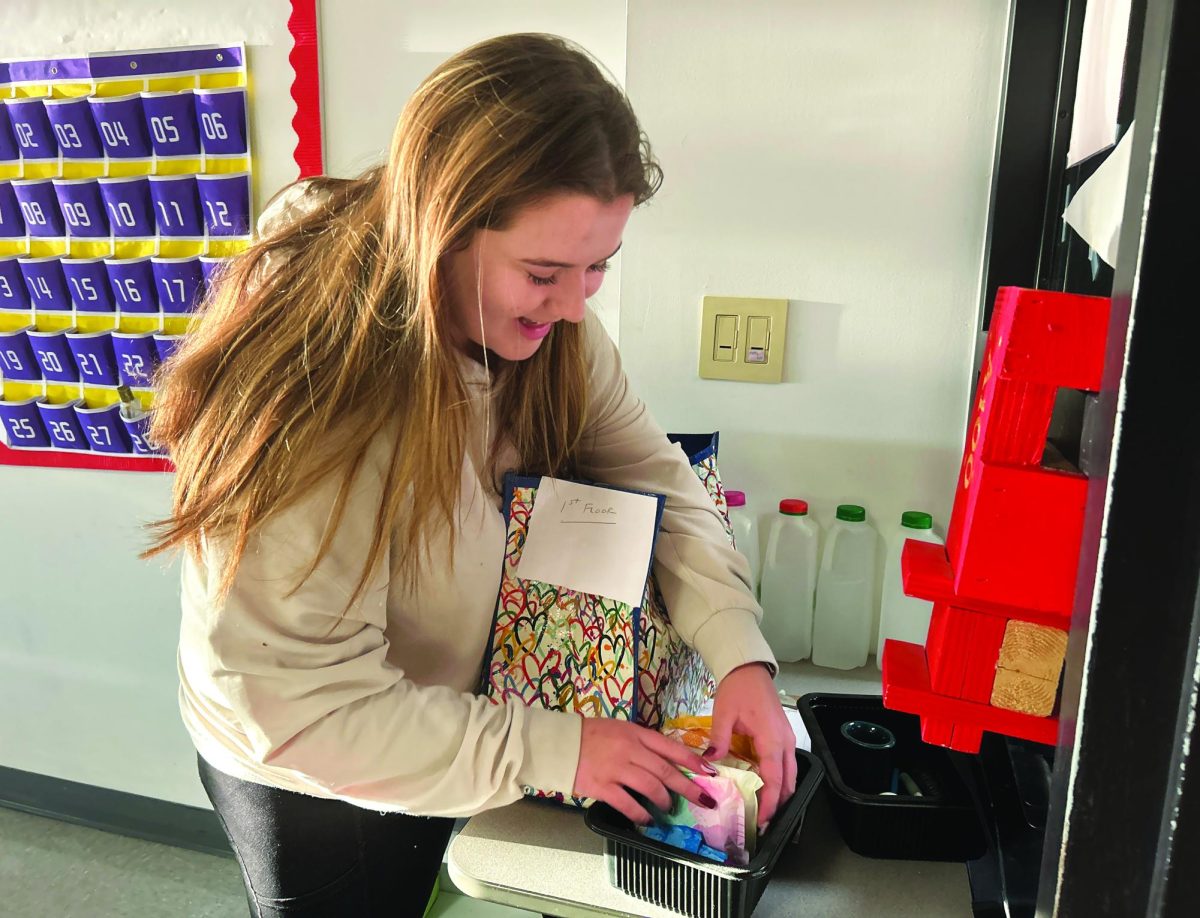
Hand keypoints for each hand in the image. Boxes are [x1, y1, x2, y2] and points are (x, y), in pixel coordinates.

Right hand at [574, 717, 718, 823]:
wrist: (558, 743)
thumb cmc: (590, 735)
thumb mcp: (619, 729)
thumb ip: (640, 743)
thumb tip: (664, 761)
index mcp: (635, 734)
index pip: (670, 747)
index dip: (693, 760)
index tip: (710, 772)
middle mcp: (629, 750)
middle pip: (666, 770)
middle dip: (688, 787)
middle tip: (704, 799)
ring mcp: (616, 768)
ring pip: (651, 787)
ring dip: (664, 800)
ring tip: (668, 808)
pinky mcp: (603, 786)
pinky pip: (628, 804)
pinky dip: (641, 814)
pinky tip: (647, 819)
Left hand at [707, 663, 795, 830]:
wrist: (749, 669)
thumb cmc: (737, 689)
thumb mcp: (723, 715)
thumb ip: (719, 741)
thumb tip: (709, 764)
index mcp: (771, 740)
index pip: (774, 780)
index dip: (770, 803)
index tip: (763, 821)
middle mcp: (784, 742)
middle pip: (788, 781)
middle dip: (778, 803)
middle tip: (763, 822)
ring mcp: (786, 738)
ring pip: (790, 774)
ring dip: (780, 792)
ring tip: (764, 809)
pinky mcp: (783, 735)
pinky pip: (785, 763)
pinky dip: (779, 779)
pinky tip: (764, 786)